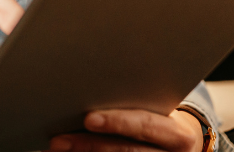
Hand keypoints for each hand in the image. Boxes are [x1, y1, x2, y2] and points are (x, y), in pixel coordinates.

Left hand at [47, 109, 203, 151]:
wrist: (178, 146)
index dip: (117, 122)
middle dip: (88, 145)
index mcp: (177, 134)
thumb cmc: (158, 117)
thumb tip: (86, 88)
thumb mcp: (155, 107)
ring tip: (55, 149)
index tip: (88, 119)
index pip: (145, 125)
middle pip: (126, 151)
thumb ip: (133, 100)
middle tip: (58, 141)